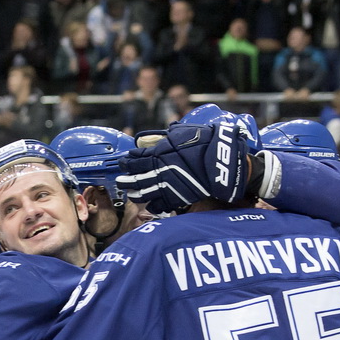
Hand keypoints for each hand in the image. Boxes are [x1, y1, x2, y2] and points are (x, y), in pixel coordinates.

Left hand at [118, 123, 250, 213]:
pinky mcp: (176, 198)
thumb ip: (166, 137)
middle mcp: (158, 171)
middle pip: (135, 178)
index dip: (127, 161)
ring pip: (143, 193)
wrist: (220, 161)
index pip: (135, 159)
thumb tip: (157, 136)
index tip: (124, 162)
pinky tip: (148, 205)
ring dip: (134, 194)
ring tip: (130, 194)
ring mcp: (166, 186)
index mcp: (158, 154)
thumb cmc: (203, 142)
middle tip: (119, 181)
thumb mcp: (181, 132)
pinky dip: (152, 206)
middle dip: (125, 180)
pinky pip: (159, 206)